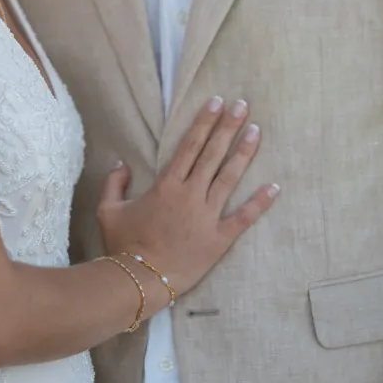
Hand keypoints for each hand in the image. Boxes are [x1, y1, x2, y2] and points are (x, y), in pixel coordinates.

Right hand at [97, 98, 277, 306]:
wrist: (140, 280)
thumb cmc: (123, 245)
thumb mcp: (108, 210)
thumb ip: (114, 183)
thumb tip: (122, 163)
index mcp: (167, 185)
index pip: (189, 145)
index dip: (204, 122)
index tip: (216, 102)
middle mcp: (190, 194)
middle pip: (212, 154)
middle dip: (228, 127)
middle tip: (242, 105)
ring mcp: (207, 216)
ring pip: (229, 178)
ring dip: (244, 153)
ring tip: (256, 131)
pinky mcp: (219, 239)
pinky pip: (243, 218)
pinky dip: (260, 202)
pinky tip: (274, 186)